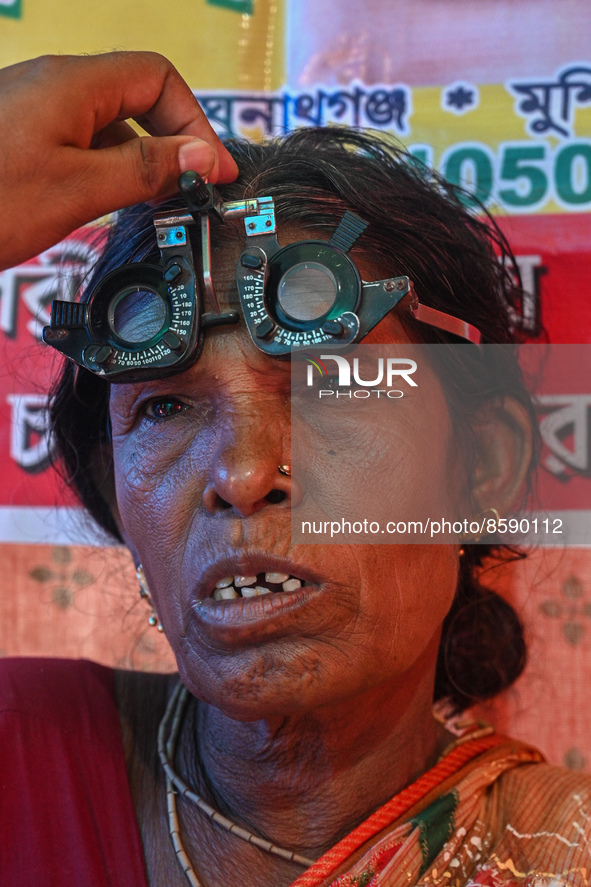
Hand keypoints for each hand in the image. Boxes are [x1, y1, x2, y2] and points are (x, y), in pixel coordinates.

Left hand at [0, 52, 238, 268]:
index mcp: (72, 85)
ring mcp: (35, 112)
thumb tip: (203, 155)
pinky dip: (109, 169)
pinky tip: (112, 203)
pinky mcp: (23, 139)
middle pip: (137, 97)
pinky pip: (82, 142)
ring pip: (110, 123)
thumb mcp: (78, 190)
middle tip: (194, 188)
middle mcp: (54, 87)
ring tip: (159, 203)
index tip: (214, 169)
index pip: (157, 78)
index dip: (195, 122)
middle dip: (174, 139)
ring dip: (142, 159)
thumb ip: (146, 169)